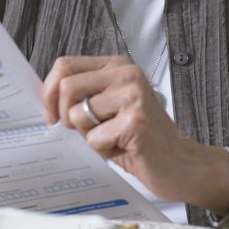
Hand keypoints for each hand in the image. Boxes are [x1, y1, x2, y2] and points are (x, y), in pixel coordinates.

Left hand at [41, 56, 228, 211]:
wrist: (182, 164)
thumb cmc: (141, 140)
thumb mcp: (111, 109)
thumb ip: (85, 97)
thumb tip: (47, 99)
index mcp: (118, 66)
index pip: (65, 64)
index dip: (49, 92)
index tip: (53, 114)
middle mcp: (126, 74)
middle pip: (66, 86)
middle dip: (66, 116)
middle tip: (84, 132)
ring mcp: (133, 95)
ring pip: (77, 115)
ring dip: (88, 136)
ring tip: (113, 139)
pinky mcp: (135, 120)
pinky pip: (94, 139)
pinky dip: (104, 151)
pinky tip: (125, 148)